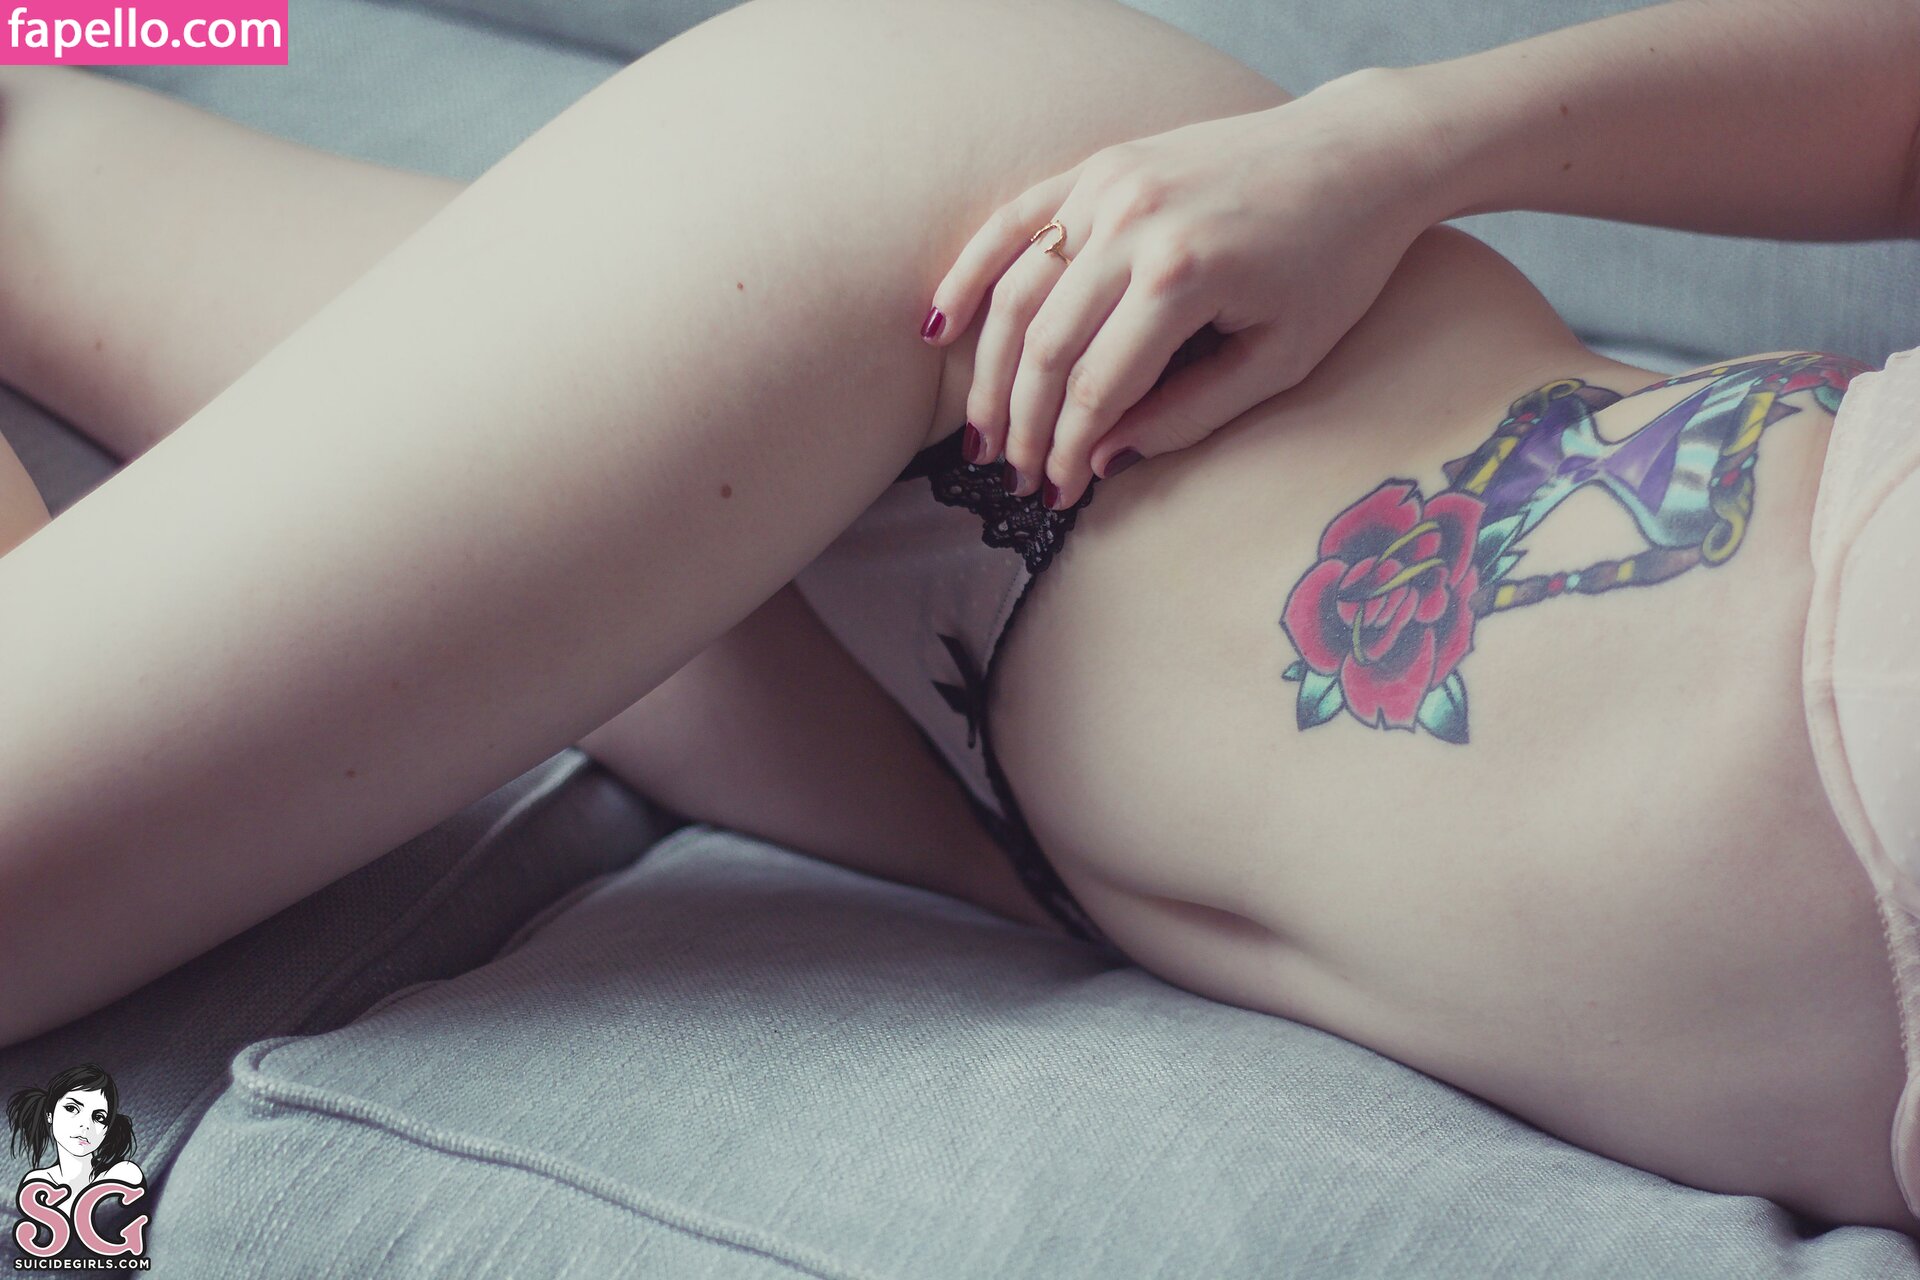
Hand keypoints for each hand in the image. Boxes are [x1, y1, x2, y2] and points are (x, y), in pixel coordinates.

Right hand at [920, 69, 1440, 509]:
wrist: (1357, 155)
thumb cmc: (1333, 264)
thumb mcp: (1281, 358)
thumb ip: (1190, 414)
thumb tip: (1103, 459)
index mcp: (1184, 275)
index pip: (1097, 387)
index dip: (1069, 450)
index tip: (1059, 492)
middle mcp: (1134, 223)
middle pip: (1045, 346)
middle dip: (1024, 424)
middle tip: (1014, 475)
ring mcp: (1109, 185)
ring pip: (1018, 292)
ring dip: (991, 370)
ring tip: (982, 432)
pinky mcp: (1100, 164)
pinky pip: (1013, 221)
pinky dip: (970, 274)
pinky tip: (940, 328)